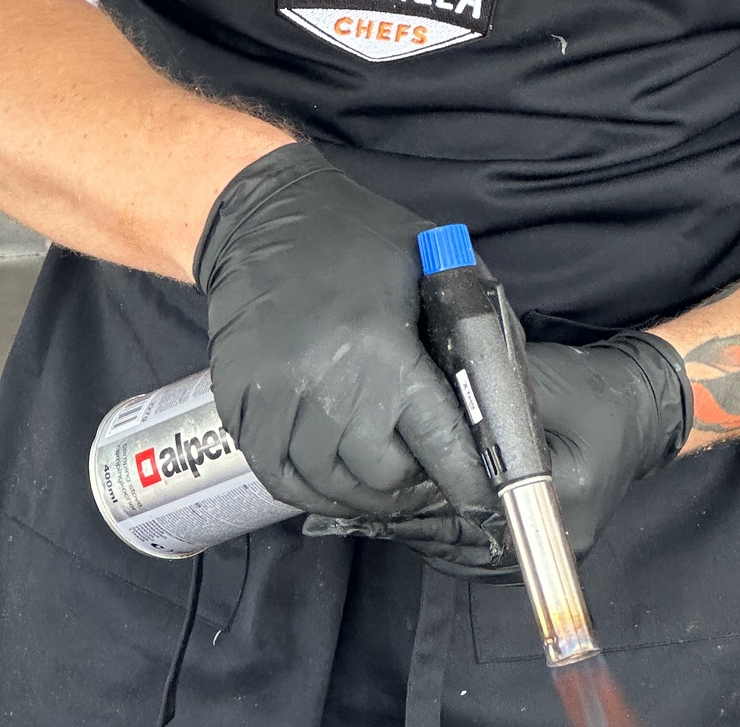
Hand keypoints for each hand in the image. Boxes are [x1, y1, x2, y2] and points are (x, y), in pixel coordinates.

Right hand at [195, 143, 492, 520]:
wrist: (263, 216)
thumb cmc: (357, 240)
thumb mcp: (434, 266)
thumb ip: (472, 330)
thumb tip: (501, 398)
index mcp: (384, 351)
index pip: (439, 445)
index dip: (465, 481)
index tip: (478, 497)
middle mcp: (327, 382)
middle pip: (380, 476)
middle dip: (409, 483)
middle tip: (421, 472)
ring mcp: (276, 396)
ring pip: (327, 485)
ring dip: (359, 493)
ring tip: (378, 480)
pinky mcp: (239, 402)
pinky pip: (276, 475)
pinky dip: (307, 490)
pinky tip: (331, 480)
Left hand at [325, 330, 692, 576]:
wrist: (639, 410)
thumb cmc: (589, 387)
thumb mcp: (538, 378)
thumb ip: (485, 397)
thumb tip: (420, 397)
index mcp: (565, 488)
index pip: (478, 509)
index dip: (431, 500)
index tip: (395, 488)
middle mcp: (565, 533)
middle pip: (473, 544)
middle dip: (423, 524)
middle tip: (378, 507)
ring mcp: (561, 551)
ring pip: (477, 561)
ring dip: (434, 541)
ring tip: (392, 518)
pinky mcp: (554, 554)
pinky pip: (492, 565)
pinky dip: (456, 549)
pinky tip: (427, 529)